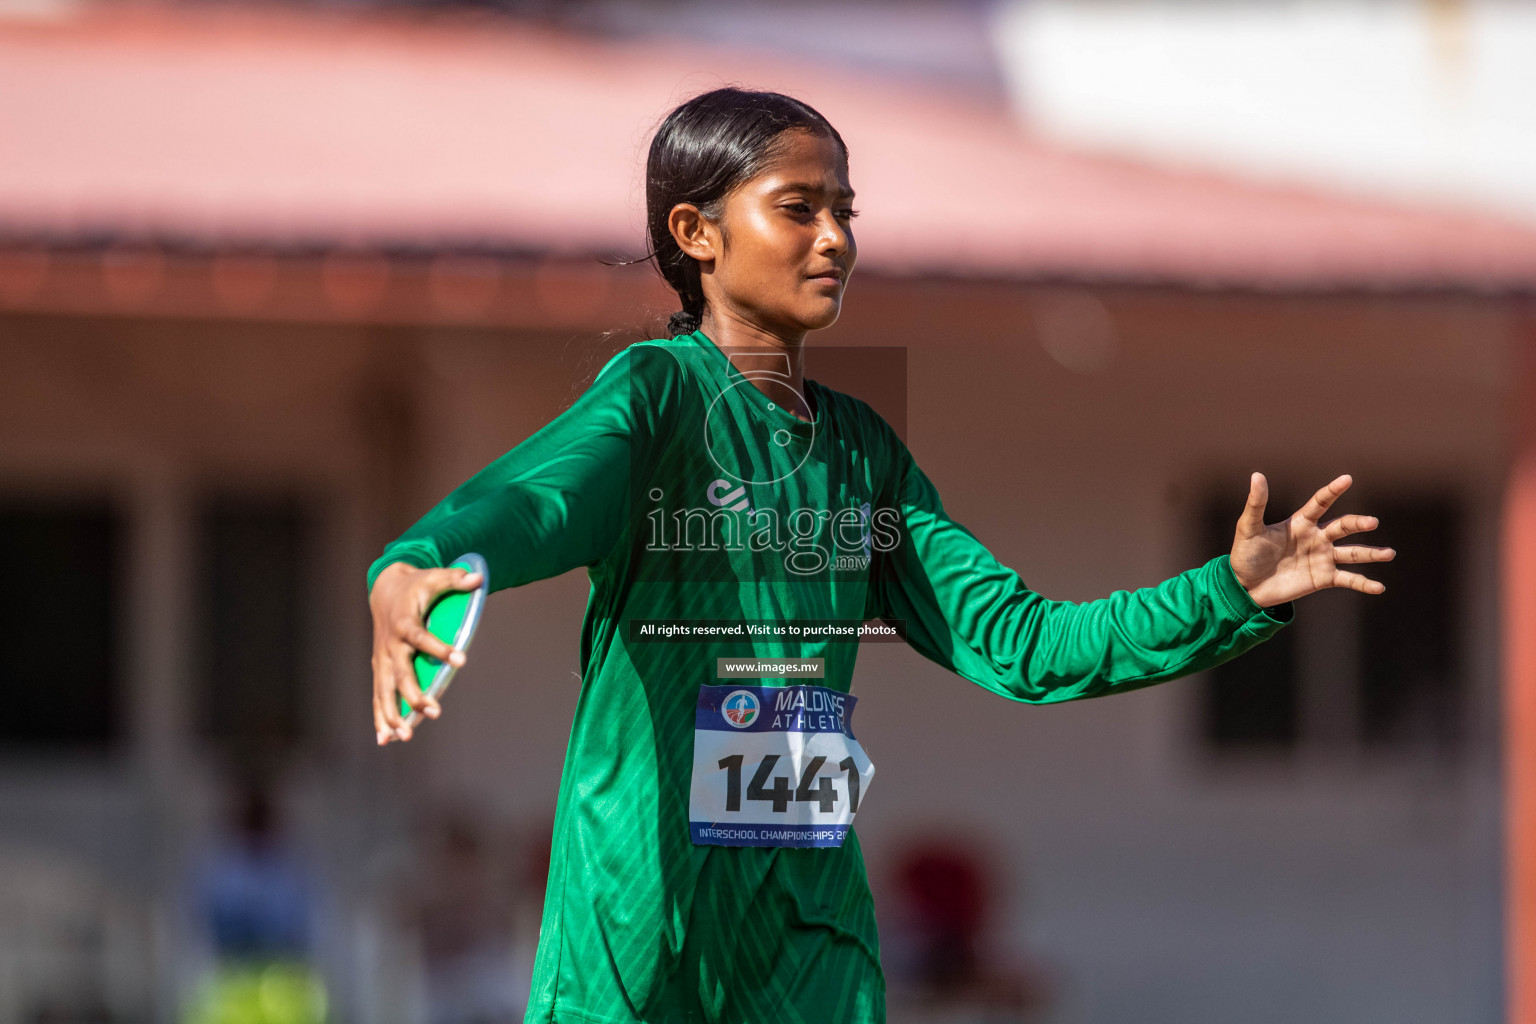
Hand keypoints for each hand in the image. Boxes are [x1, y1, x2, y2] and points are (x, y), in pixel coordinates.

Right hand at [369, 561, 482, 744]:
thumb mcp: (435, 577)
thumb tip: (478, 577)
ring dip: (394, 714)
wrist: (385, 588)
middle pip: (400, 673)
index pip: (421, 637)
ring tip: (406, 736)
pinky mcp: (381, 667)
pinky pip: (378, 695)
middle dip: (414, 694)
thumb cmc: (415, 585)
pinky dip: (380, 717)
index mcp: (404, 622)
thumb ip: (456, 578)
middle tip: (434, 711)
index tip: (460, 660)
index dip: (439, 648)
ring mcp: (383, 658)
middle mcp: (391, 644)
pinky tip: (385, 739)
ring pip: (385, 691)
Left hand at [1230, 473, 1394, 607]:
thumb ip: (1256, 504)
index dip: (1332, 491)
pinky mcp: (1323, 579)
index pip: (1320, 503)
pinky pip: (1348, 579)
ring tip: (1390, 553)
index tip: (1347, 479)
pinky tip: (1379, 587)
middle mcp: (1316, 537)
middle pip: (1342, 527)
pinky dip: (1364, 583)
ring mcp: (1322, 558)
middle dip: (1357, 524)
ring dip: (1371, 553)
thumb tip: (1257, 475)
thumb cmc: (1246, 554)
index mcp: (1300, 522)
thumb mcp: (1248, 528)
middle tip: (1372, 522)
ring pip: (1353, 553)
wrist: (1245, 586)